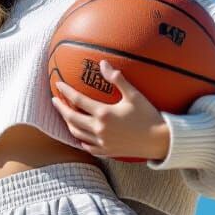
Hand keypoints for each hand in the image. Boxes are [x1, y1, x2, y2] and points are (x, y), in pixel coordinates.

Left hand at [51, 60, 170, 160]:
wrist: (160, 141)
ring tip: (65, 115)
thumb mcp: (134, 95)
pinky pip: (87, 147)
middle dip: (60, 108)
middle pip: (71, 118)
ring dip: (68, 123)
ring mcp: (102, 143)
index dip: (66, 91)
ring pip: (76, 133)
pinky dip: (80, 140)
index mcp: (104, 114)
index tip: (58, 84)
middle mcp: (99, 129)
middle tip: (54, 100)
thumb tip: (103, 63)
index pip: (78, 101)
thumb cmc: (148, 116)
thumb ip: (117, 79)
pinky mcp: (107, 152)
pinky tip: (79, 134)